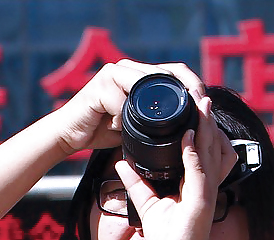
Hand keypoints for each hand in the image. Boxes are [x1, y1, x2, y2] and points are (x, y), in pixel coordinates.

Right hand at [55, 59, 204, 154]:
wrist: (68, 135)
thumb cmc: (99, 130)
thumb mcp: (134, 127)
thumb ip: (152, 122)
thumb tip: (183, 130)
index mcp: (140, 77)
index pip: (173, 72)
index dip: (191, 84)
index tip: (205, 103)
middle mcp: (129, 70)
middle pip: (164, 72)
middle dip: (183, 91)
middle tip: (194, 111)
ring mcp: (114, 74)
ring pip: (145, 84)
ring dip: (155, 107)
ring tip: (163, 125)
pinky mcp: (99, 85)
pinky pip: (121, 100)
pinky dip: (124, 117)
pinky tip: (120, 129)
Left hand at [115, 94, 237, 239]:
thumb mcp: (147, 205)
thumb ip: (136, 183)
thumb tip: (121, 164)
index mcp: (195, 184)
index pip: (200, 148)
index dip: (197, 126)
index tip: (189, 106)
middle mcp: (204, 184)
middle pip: (209, 143)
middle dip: (205, 118)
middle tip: (199, 93)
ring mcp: (206, 191)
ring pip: (209, 150)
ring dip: (205, 125)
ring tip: (199, 102)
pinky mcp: (202, 199)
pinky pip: (199, 169)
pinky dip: (194, 151)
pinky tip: (188, 134)